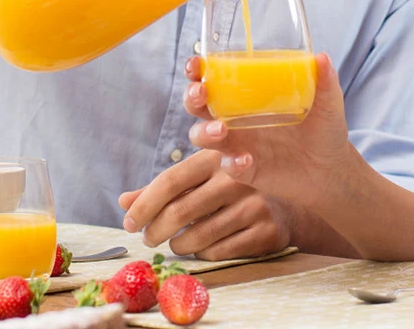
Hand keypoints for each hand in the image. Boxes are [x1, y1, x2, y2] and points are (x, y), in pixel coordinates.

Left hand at [117, 150, 291, 260]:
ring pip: (199, 236)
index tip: (129, 223)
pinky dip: (204, 254)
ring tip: (176, 243)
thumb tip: (124, 201)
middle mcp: (236, 177)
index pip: (170, 181)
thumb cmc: (232, 191)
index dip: (145, 204)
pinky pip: (220, 251)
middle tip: (149, 239)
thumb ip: (162, 190)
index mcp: (214, 158)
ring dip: (179, 245)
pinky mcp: (267, 231)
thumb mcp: (199, 180)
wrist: (289, 205)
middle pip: (181, 211)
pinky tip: (203, 248)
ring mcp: (254, 204)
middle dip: (156, 230)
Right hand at [184, 53, 362, 210]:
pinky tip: (247, 159)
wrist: (332, 170)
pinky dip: (232, 163)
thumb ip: (324, 82)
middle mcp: (235, 118)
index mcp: (247, 96)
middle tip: (202, 93)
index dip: (197, 70)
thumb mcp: (327, 103)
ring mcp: (237, 145)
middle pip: (197, 105)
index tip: (196, 64)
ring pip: (202, 136)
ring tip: (222, 129)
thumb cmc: (323, 130)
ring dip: (205, 132)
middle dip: (191, 97)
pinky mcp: (244, 169)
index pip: (213, 78)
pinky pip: (228, 166)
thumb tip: (322, 57)